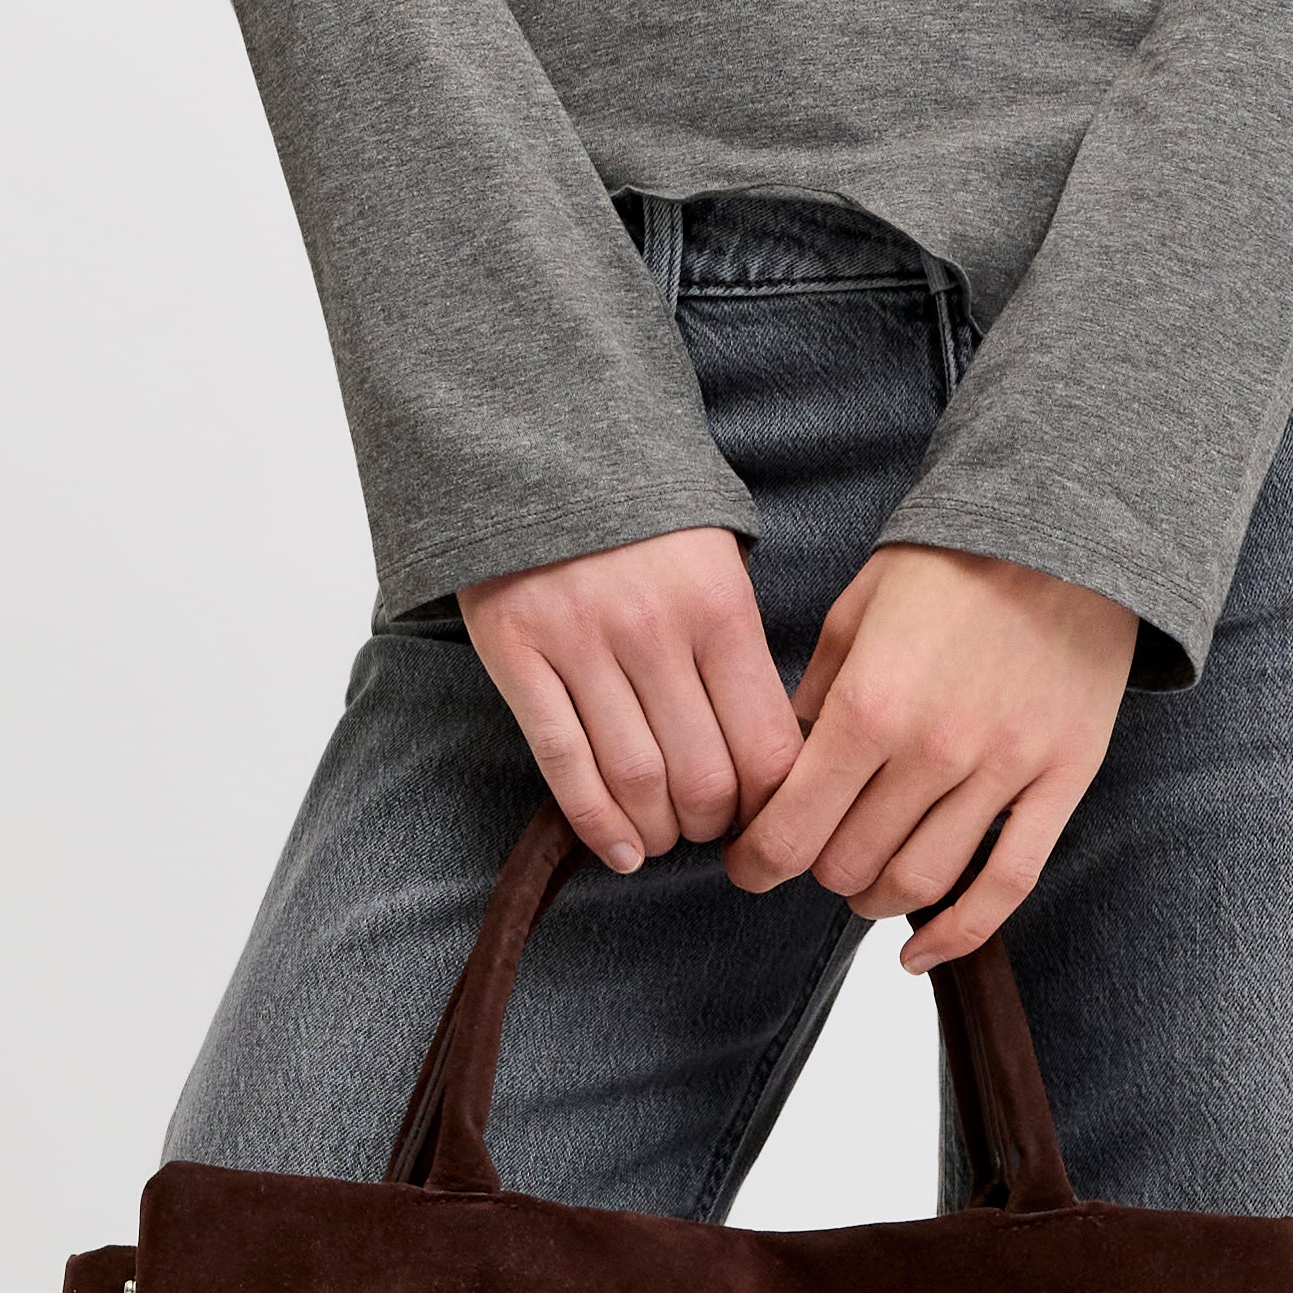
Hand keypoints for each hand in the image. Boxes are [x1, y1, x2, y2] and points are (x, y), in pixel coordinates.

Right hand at [457, 527, 808, 876]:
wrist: (537, 442)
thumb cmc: (641, 515)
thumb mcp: (716, 559)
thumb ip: (737, 647)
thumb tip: (768, 751)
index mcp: (718, 607)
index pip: (767, 745)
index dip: (775, 803)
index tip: (768, 815)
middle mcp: (654, 631)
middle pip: (704, 777)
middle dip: (716, 825)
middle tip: (713, 829)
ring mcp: (580, 644)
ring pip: (636, 780)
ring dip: (660, 832)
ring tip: (666, 836)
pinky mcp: (517, 654)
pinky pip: (563, 761)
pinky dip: (596, 822)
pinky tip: (621, 851)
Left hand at [723, 542, 1136, 966]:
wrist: (1065, 530)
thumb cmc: (951, 566)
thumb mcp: (856, 613)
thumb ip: (813, 697)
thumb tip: (780, 770)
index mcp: (869, 707)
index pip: (790, 829)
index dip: (755, 863)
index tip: (746, 865)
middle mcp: (932, 751)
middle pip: (848, 865)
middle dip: (816, 868)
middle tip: (813, 850)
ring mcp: (1002, 772)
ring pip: (918, 884)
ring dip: (875, 897)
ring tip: (864, 878)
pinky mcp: (1059, 782)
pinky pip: (1007, 885)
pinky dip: (958, 935)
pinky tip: (920, 955)